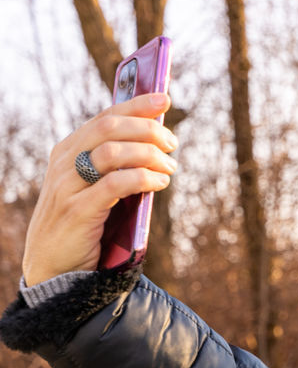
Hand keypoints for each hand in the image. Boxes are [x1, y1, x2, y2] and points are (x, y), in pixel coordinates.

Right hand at [21, 93, 177, 285]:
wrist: (55, 269)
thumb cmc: (84, 225)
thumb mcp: (96, 187)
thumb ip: (116, 166)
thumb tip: (157, 142)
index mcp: (68, 151)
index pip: (104, 116)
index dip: (136, 104)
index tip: (165, 98)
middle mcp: (64, 163)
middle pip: (109, 128)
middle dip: (148, 129)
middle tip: (173, 143)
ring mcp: (67, 187)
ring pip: (113, 152)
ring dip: (150, 155)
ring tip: (170, 168)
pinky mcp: (78, 211)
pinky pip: (115, 184)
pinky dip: (143, 178)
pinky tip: (159, 182)